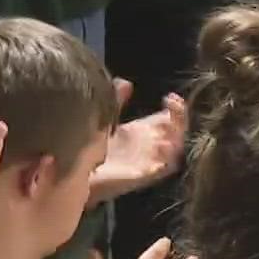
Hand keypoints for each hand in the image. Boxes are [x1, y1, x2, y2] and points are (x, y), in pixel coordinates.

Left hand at [91, 82, 187, 204]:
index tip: (171, 97)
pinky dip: (168, 158)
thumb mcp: (107, 119)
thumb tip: (124, 82)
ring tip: (170, 124)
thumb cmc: (94, 147)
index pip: (171, 118)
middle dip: (180, 119)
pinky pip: (165, 169)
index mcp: (145, 131)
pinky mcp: (143, 175)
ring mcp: (149, 161)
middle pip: (178, 132)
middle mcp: (151, 145)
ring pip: (176, 150)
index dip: (177, 108)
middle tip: (173, 106)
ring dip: (178, 137)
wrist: (78, 172)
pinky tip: (164, 145)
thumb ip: (116, 101)